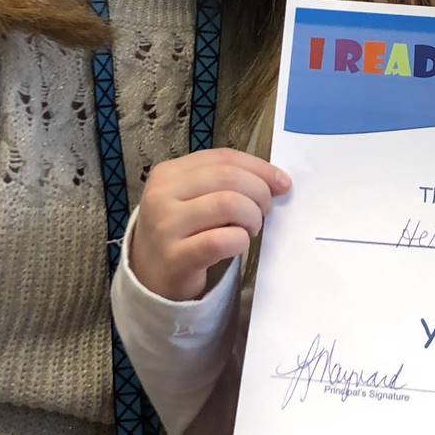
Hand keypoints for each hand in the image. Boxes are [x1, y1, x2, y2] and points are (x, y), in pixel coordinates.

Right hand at [130, 149, 290, 301]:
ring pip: (228, 204)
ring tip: (250, 228)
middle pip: (228, 177)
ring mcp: (165, 226)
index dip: (259, 167)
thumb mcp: (194, 198)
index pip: (223, 158)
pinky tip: (239, 244)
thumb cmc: (183, 231)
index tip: (282, 183)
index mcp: (168, 172)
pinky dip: (240, 240)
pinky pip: (221, 240)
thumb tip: (278, 180)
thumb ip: (226, 183)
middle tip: (264, 211)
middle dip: (259, 192)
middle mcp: (161, 194)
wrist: (152, 276)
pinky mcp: (175, 257)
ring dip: (252, 217)